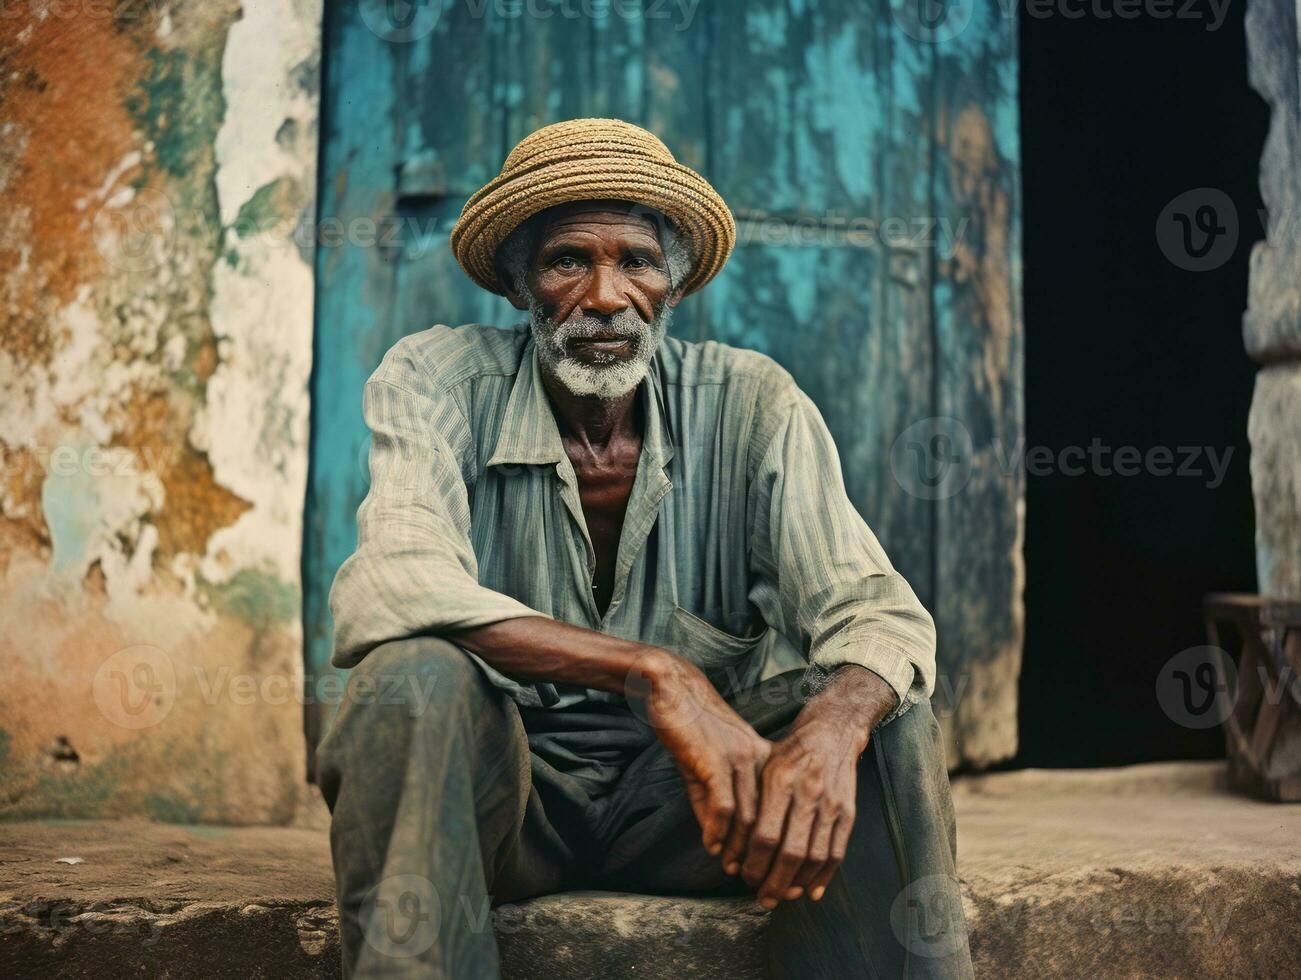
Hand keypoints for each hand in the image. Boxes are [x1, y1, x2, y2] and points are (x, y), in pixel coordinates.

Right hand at [635, 653, 771, 861]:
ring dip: (739, 847)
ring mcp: (737, 758)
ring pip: (748, 815)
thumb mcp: (710, 766)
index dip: (775, 840)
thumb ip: (716, 800)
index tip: (769, 865)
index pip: (778, 808)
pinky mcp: (714, 759)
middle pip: (767, 817)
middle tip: (752, 877)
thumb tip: (719, 841)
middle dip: (761, 852)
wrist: (670, 688)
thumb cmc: (689, 727)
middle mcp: (756, 758)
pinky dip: (718, 830)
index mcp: (763, 758)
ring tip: (731, 867)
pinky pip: (723, 805)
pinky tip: (711, 845)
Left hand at [740, 720, 861, 907]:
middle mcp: (807, 793)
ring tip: (784, 895)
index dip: (754, 863)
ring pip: (815, 856)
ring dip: (799, 883)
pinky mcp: (848, 811)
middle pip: (791, 851)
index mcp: (779, 781)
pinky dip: (825, 876)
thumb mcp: (764, 764)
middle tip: (764, 898)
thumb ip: (751, 801)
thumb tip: (731, 842)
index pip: (765, 834)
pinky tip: (812, 890)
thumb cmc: (790, 752)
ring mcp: (831, 803)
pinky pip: (837, 851)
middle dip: (775, 882)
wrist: (832, 730)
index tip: (745, 876)